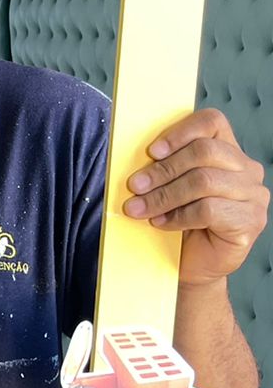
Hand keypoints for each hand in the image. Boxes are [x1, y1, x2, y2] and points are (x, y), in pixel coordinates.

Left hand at [124, 108, 268, 285]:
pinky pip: (208, 209)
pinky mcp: (250, 221)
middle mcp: (247, 171)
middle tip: (134, 186)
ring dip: (164, 195)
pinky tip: (162, 223)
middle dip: (163, 170)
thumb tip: (136, 159)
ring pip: (204, 181)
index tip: (152, 152)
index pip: (213, 123)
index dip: (180, 132)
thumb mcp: (169, 187)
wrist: (192, 265)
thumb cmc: (179, 222)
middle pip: (204, 152)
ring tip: (139, 208)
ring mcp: (253, 196)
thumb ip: (163, 167)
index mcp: (228, 153)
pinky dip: (178, 216)